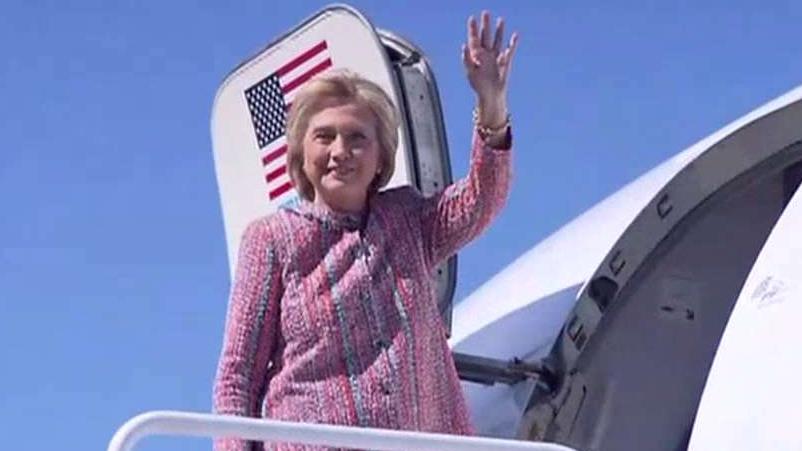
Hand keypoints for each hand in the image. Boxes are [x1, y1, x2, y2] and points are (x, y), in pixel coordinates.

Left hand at [462, 11, 518, 126]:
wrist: (490, 95)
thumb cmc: (478, 85)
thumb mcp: (470, 72)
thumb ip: (467, 59)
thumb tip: (464, 46)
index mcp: (476, 55)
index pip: (474, 39)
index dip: (473, 29)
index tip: (472, 19)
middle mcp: (486, 54)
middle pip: (486, 36)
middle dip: (486, 25)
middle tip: (486, 13)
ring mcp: (496, 57)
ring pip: (497, 40)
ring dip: (499, 30)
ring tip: (501, 20)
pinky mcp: (505, 62)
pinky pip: (510, 50)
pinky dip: (513, 43)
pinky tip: (515, 35)